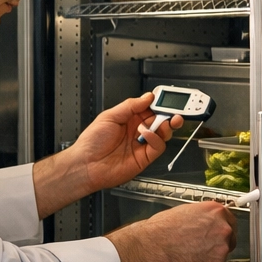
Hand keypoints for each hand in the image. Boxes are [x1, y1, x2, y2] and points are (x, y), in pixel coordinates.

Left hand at [33, 93, 180, 216]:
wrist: (86, 164)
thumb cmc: (91, 142)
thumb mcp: (109, 116)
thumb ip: (130, 106)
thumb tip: (147, 97)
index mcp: (128, 119)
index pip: (149, 108)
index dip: (158, 103)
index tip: (165, 97)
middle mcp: (137, 131)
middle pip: (160, 120)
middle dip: (169, 113)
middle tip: (174, 109)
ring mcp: (142, 144)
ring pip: (163, 133)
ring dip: (167, 125)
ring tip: (164, 121)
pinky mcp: (145, 157)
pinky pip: (158, 146)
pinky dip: (156, 138)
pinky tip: (146, 133)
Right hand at [107, 201, 236, 261]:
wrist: (154, 245)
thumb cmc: (162, 228)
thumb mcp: (185, 212)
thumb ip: (203, 217)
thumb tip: (206, 223)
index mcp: (216, 212)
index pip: (230, 221)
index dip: (221, 228)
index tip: (215, 234)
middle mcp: (224, 229)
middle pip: (230, 238)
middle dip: (218, 242)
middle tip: (200, 246)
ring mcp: (222, 249)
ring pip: (221, 254)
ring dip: (210, 256)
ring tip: (190, 255)